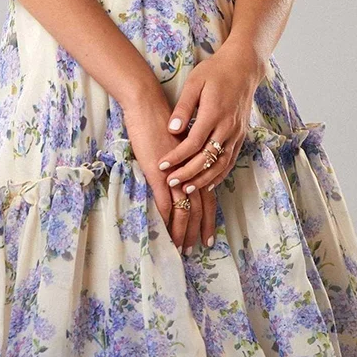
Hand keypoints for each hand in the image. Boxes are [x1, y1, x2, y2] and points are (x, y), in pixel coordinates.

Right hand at [121, 87, 205, 252]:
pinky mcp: (159, 174)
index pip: (208, 198)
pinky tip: (164, 234)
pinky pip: (165, 204)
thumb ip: (182, 162)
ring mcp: (176, 174)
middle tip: (195, 250)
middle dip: (198, 231)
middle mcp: (191, 171)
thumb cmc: (160, 121)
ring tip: (180, 248)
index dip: (209, 219)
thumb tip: (180, 178)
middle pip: (200, 208)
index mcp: (197, 164)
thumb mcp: (177, 144)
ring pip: (184, 211)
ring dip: (182, 231)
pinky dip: (166, 222)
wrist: (147, 106)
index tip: (207, 238)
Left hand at [156, 38, 267, 240]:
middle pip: (207, 158)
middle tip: (170, 182)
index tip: (162, 166)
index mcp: (214, 113)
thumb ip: (183, 108)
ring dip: (204, 179)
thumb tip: (171, 129)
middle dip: (188, 173)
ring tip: (187, 189)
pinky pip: (230, 160)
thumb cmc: (215, 71)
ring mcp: (237, 133)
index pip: (193, 143)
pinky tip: (208, 182)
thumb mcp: (194, 83)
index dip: (177, 157)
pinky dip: (219, 174)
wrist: (243, 67)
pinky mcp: (241, 135)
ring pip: (221, 164)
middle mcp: (228, 127)